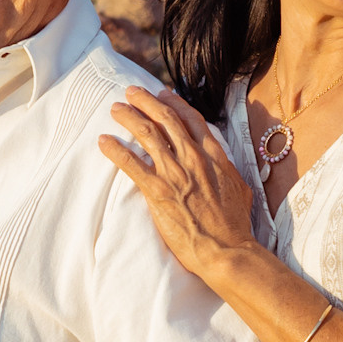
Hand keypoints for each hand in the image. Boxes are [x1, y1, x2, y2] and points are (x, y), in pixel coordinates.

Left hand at [98, 86, 258, 279]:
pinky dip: (115, 150)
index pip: (192, 119)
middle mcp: (194, 158)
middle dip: (146, 101)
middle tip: (132, 92)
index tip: (163, 94)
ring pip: (147, 134)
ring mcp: (175, 173)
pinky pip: (131, 163)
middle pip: (166, 119)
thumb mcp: (239, 187)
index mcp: (214, 156)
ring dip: (129, 117)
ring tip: (116, 109)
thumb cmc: (234, 225)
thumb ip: (225, 169)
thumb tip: (220, 162)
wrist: (226, 249)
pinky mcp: (158, 191)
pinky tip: (103, 141)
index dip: (175, 103)